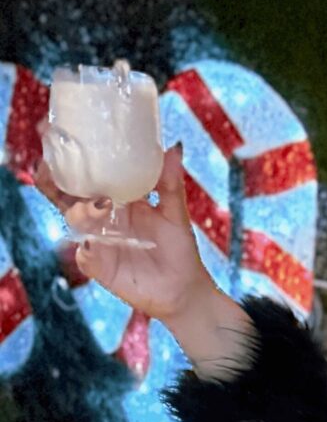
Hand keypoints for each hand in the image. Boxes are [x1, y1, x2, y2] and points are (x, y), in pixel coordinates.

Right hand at [34, 142, 213, 325]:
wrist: (183, 289)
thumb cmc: (178, 248)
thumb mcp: (175, 212)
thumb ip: (170, 183)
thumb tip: (174, 148)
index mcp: (112, 195)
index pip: (82, 172)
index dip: (65, 154)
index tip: (50, 131)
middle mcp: (98, 215)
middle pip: (64, 192)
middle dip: (51, 176)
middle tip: (48, 164)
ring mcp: (96, 240)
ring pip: (72, 219)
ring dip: (78, 210)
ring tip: (96, 205)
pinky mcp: (99, 265)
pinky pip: (84, 255)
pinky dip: (86, 248)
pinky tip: (93, 244)